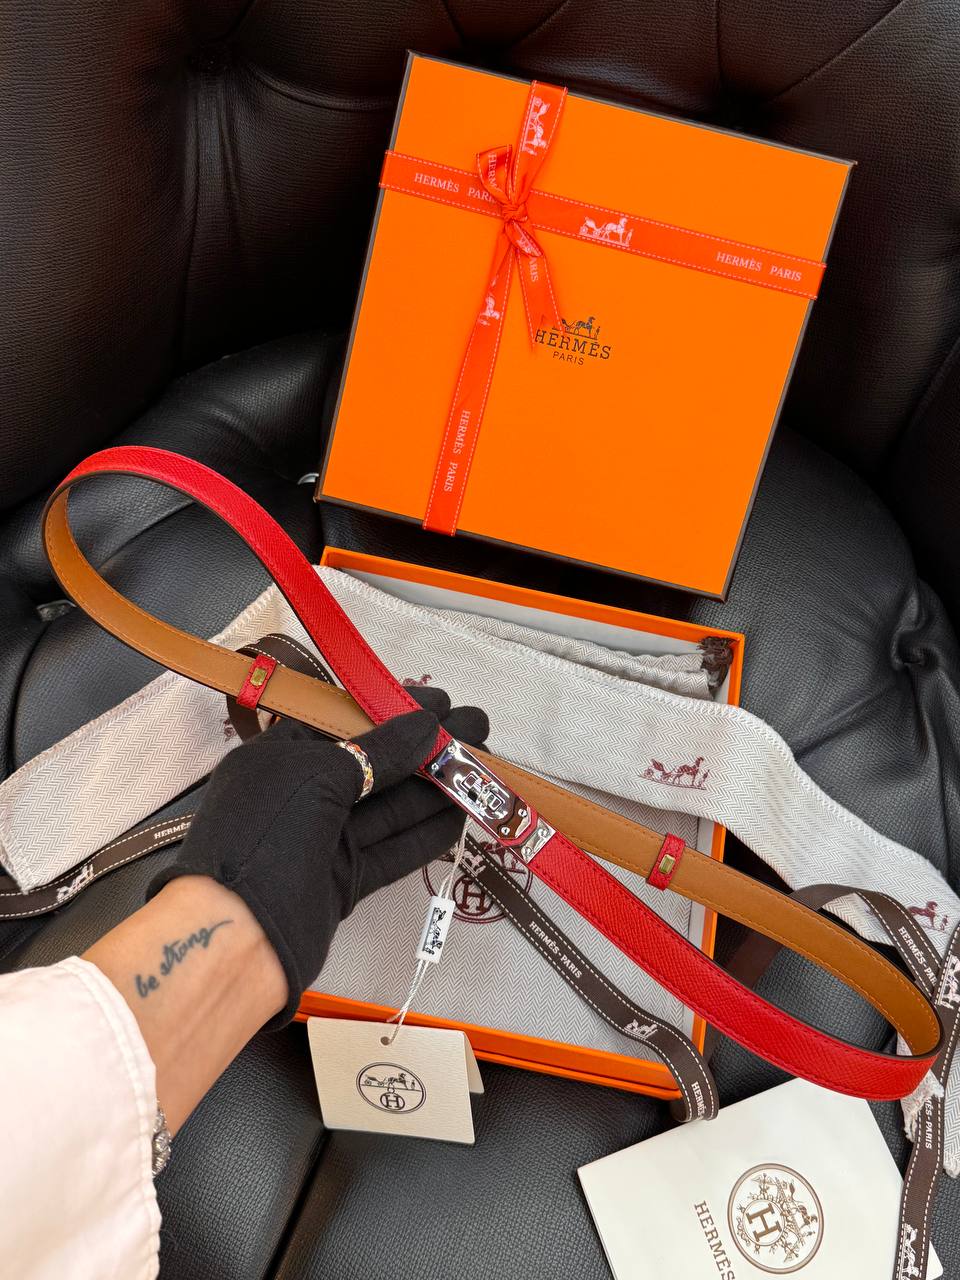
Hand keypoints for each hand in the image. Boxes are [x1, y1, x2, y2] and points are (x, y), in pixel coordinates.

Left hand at [147, 689, 487, 1024]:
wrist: (236, 933)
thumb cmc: (265, 832)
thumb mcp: (318, 774)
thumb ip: (378, 751)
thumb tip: (428, 725)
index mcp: (279, 756)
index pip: (344, 722)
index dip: (393, 711)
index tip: (442, 702)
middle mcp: (301, 794)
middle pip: (373, 764)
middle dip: (425, 748)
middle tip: (477, 732)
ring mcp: (323, 840)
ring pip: (389, 808)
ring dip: (435, 788)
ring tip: (483, 768)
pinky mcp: (343, 881)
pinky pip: (392, 850)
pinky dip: (426, 833)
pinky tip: (462, 814)